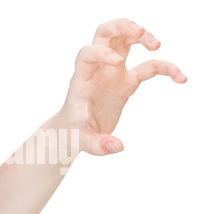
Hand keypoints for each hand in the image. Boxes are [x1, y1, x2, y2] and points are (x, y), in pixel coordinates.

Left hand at [60, 18, 186, 155]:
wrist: (74, 132)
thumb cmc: (73, 133)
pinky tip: (180, 78)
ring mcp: (112, 74)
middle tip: (141, 32)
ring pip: (125, 41)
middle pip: (105, 33)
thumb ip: (97, 145)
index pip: (87, 54)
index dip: (101, 52)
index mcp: (82, 80)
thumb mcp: (81, 141)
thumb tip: (117, 147)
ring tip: (157, 45)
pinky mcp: (125, 83)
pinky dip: (165, 68)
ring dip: (142, 36)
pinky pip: (148, 68)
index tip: (118, 62)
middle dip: (122, 26)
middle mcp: (97, 71)